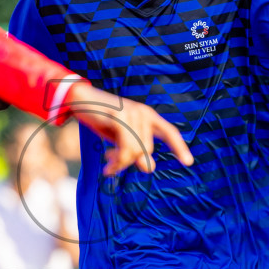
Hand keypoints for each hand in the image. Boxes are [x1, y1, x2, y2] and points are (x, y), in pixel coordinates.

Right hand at [64, 84, 194, 176]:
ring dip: (121, 164)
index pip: (169, 132)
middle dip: (129, 163)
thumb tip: (150, 168)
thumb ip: (136, 149)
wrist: (79, 100)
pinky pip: (126, 149)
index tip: (188, 162)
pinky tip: (108, 166)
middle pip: (147, 149)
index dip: (179, 147)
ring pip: (136, 151)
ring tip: (108, 167)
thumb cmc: (100, 118)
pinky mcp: (121, 117)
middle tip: (111, 166)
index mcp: (147, 115)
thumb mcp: (120, 137)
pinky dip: (117, 162)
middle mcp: (144, 113)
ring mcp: (133, 113)